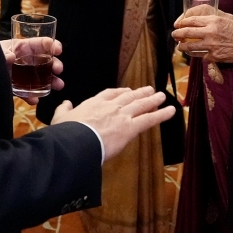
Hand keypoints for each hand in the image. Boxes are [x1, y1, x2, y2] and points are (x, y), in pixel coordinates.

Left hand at [2, 38, 63, 104]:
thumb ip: (3, 54)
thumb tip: (11, 57)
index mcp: (22, 48)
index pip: (40, 43)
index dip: (51, 44)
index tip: (58, 50)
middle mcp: (26, 60)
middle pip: (45, 60)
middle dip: (55, 64)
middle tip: (58, 70)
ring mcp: (23, 75)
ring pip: (41, 77)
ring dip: (51, 81)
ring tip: (58, 86)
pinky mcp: (17, 87)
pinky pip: (27, 92)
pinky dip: (31, 96)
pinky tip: (35, 100)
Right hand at [52, 86, 175, 159]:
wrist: (75, 143)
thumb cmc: (66, 134)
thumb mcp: (60, 119)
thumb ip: (64, 110)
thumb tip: (65, 104)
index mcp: (94, 103)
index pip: (110, 94)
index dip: (120, 92)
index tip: (126, 91)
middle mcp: (110, 106)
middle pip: (129, 97)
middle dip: (140, 93)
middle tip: (149, 89)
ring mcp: (122, 116)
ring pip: (141, 105)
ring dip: (153, 100)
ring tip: (162, 96)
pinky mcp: (130, 128)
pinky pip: (150, 119)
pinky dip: (162, 114)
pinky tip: (172, 111)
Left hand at [172, 11, 232, 63]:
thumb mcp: (225, 19)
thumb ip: (211, 21)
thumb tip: (196, 22)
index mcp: (213, 21)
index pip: (191, 21)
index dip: (182, 23)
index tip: (178, 25)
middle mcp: (210, 32)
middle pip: (187, 33)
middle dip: (177, 34)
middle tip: (174, 35)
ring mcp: (211, 46)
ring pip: (190, 47)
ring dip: (182, 47)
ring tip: (180, 46)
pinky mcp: (213, 56)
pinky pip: (200, 56)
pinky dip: (196, 54)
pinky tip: (194, 53)